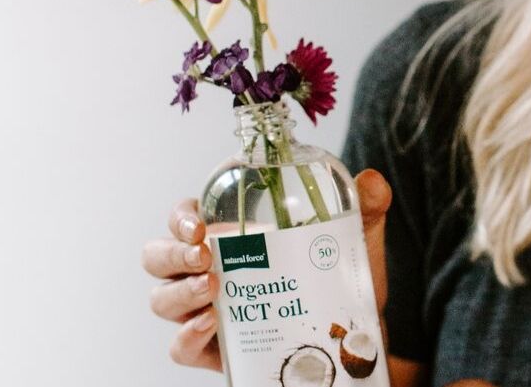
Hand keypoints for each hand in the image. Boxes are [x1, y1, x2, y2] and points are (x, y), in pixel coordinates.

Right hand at [139, 172, 393, 374]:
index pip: (185, 217)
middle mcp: (207, 269)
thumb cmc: (338, 279)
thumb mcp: (354, 240)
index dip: (181, 217)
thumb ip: (364, 208)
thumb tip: (372, 181)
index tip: (200, 224)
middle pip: (158, 256)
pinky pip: (180, 346)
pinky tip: (212, 323)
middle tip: (205, 254)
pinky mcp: (213, 349)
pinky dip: (188, 336)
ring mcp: (205, 310)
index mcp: (230, 234)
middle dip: (173, 253)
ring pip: (162, 298)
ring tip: (213, 288)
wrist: (352, 338)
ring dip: (180, 292)